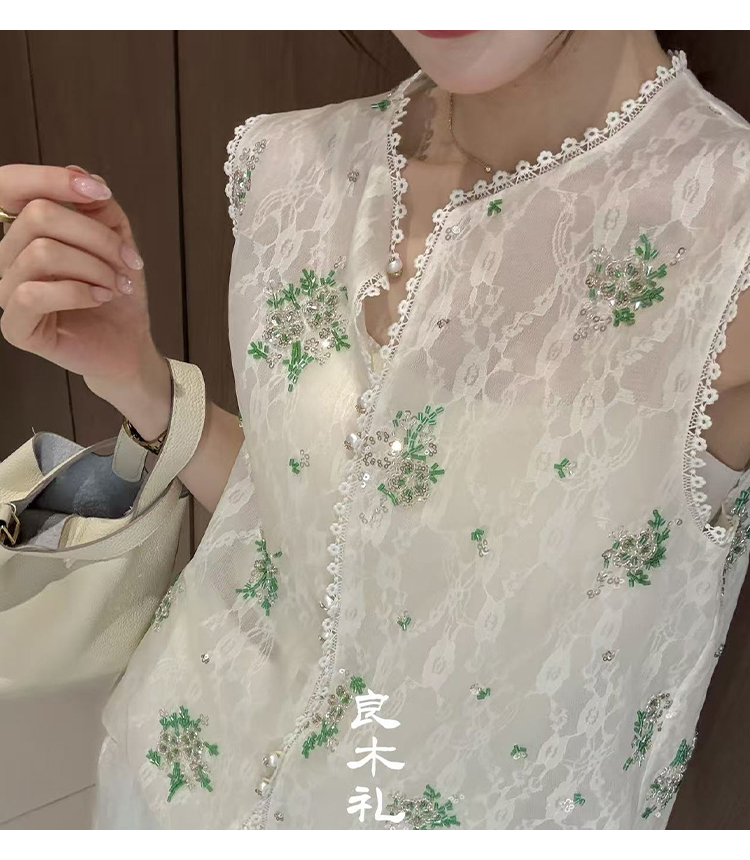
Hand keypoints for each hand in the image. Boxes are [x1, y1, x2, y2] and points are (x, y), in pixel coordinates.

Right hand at [0, 163, 170, 436]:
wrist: (129, 343)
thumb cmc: (116, 291)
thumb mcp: (116, 238)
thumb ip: (96, 205)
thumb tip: (78, 173)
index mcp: (24, 230)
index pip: (10, 185)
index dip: (50, 178)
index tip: (99, 193)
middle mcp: (6, 256)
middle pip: (39, 216)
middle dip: (97, 236)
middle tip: (129, 260)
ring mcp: (6, 291)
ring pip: (42, 253)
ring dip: (95, 266)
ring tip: (119, 283)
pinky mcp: (16, 326)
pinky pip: (33, 294)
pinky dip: (79, 291)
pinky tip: (102, 297)